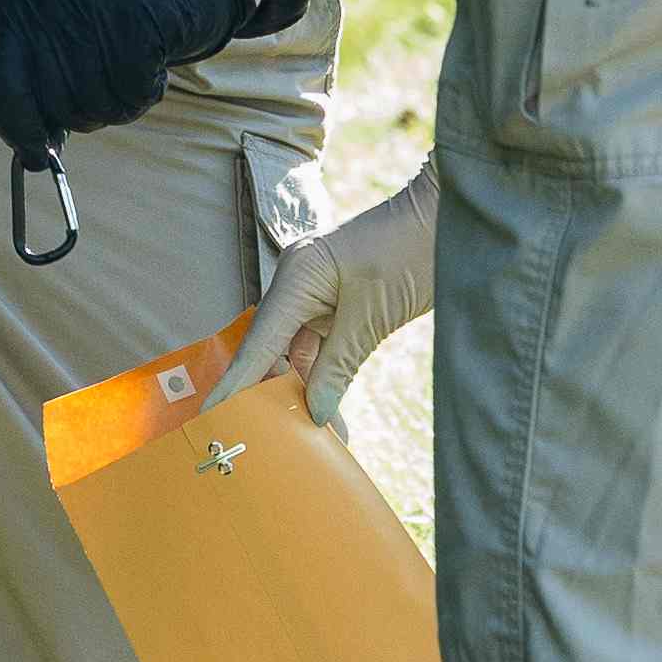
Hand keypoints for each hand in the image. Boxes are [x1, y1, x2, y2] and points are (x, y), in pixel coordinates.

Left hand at [0, 0, 257, 150]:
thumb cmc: (116, 16)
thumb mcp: (65, 36)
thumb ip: (41, 88)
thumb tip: (31, 157)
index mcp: (20, 11)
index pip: (3, 88)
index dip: (19, 130)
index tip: (37, 158)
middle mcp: (48, 7)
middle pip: (56, 107)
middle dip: (85, 117)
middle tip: (108, 92)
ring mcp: (91, 11)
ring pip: (95, 104)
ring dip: (120, 105)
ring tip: (132, 71)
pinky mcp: (136, 20)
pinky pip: (134, 92)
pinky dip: (148, 91)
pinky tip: (153, 63)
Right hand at [212, 162, 438, 428]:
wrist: (451, 218)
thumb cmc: (412, 252)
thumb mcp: (373, 315)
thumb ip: (338, 365)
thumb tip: (314, 413)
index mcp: (297, 277)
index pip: (257, 342)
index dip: (234, 383)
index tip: (210, 417)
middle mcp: (299, 286)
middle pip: (271, 352)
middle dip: (273, 397)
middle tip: (271, 443)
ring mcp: (320, 295)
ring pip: (297, 356)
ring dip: (304, 394)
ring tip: (312, 440)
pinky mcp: (341, 306)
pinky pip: (321, 351)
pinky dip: (325, 380)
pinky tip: (331, 415)